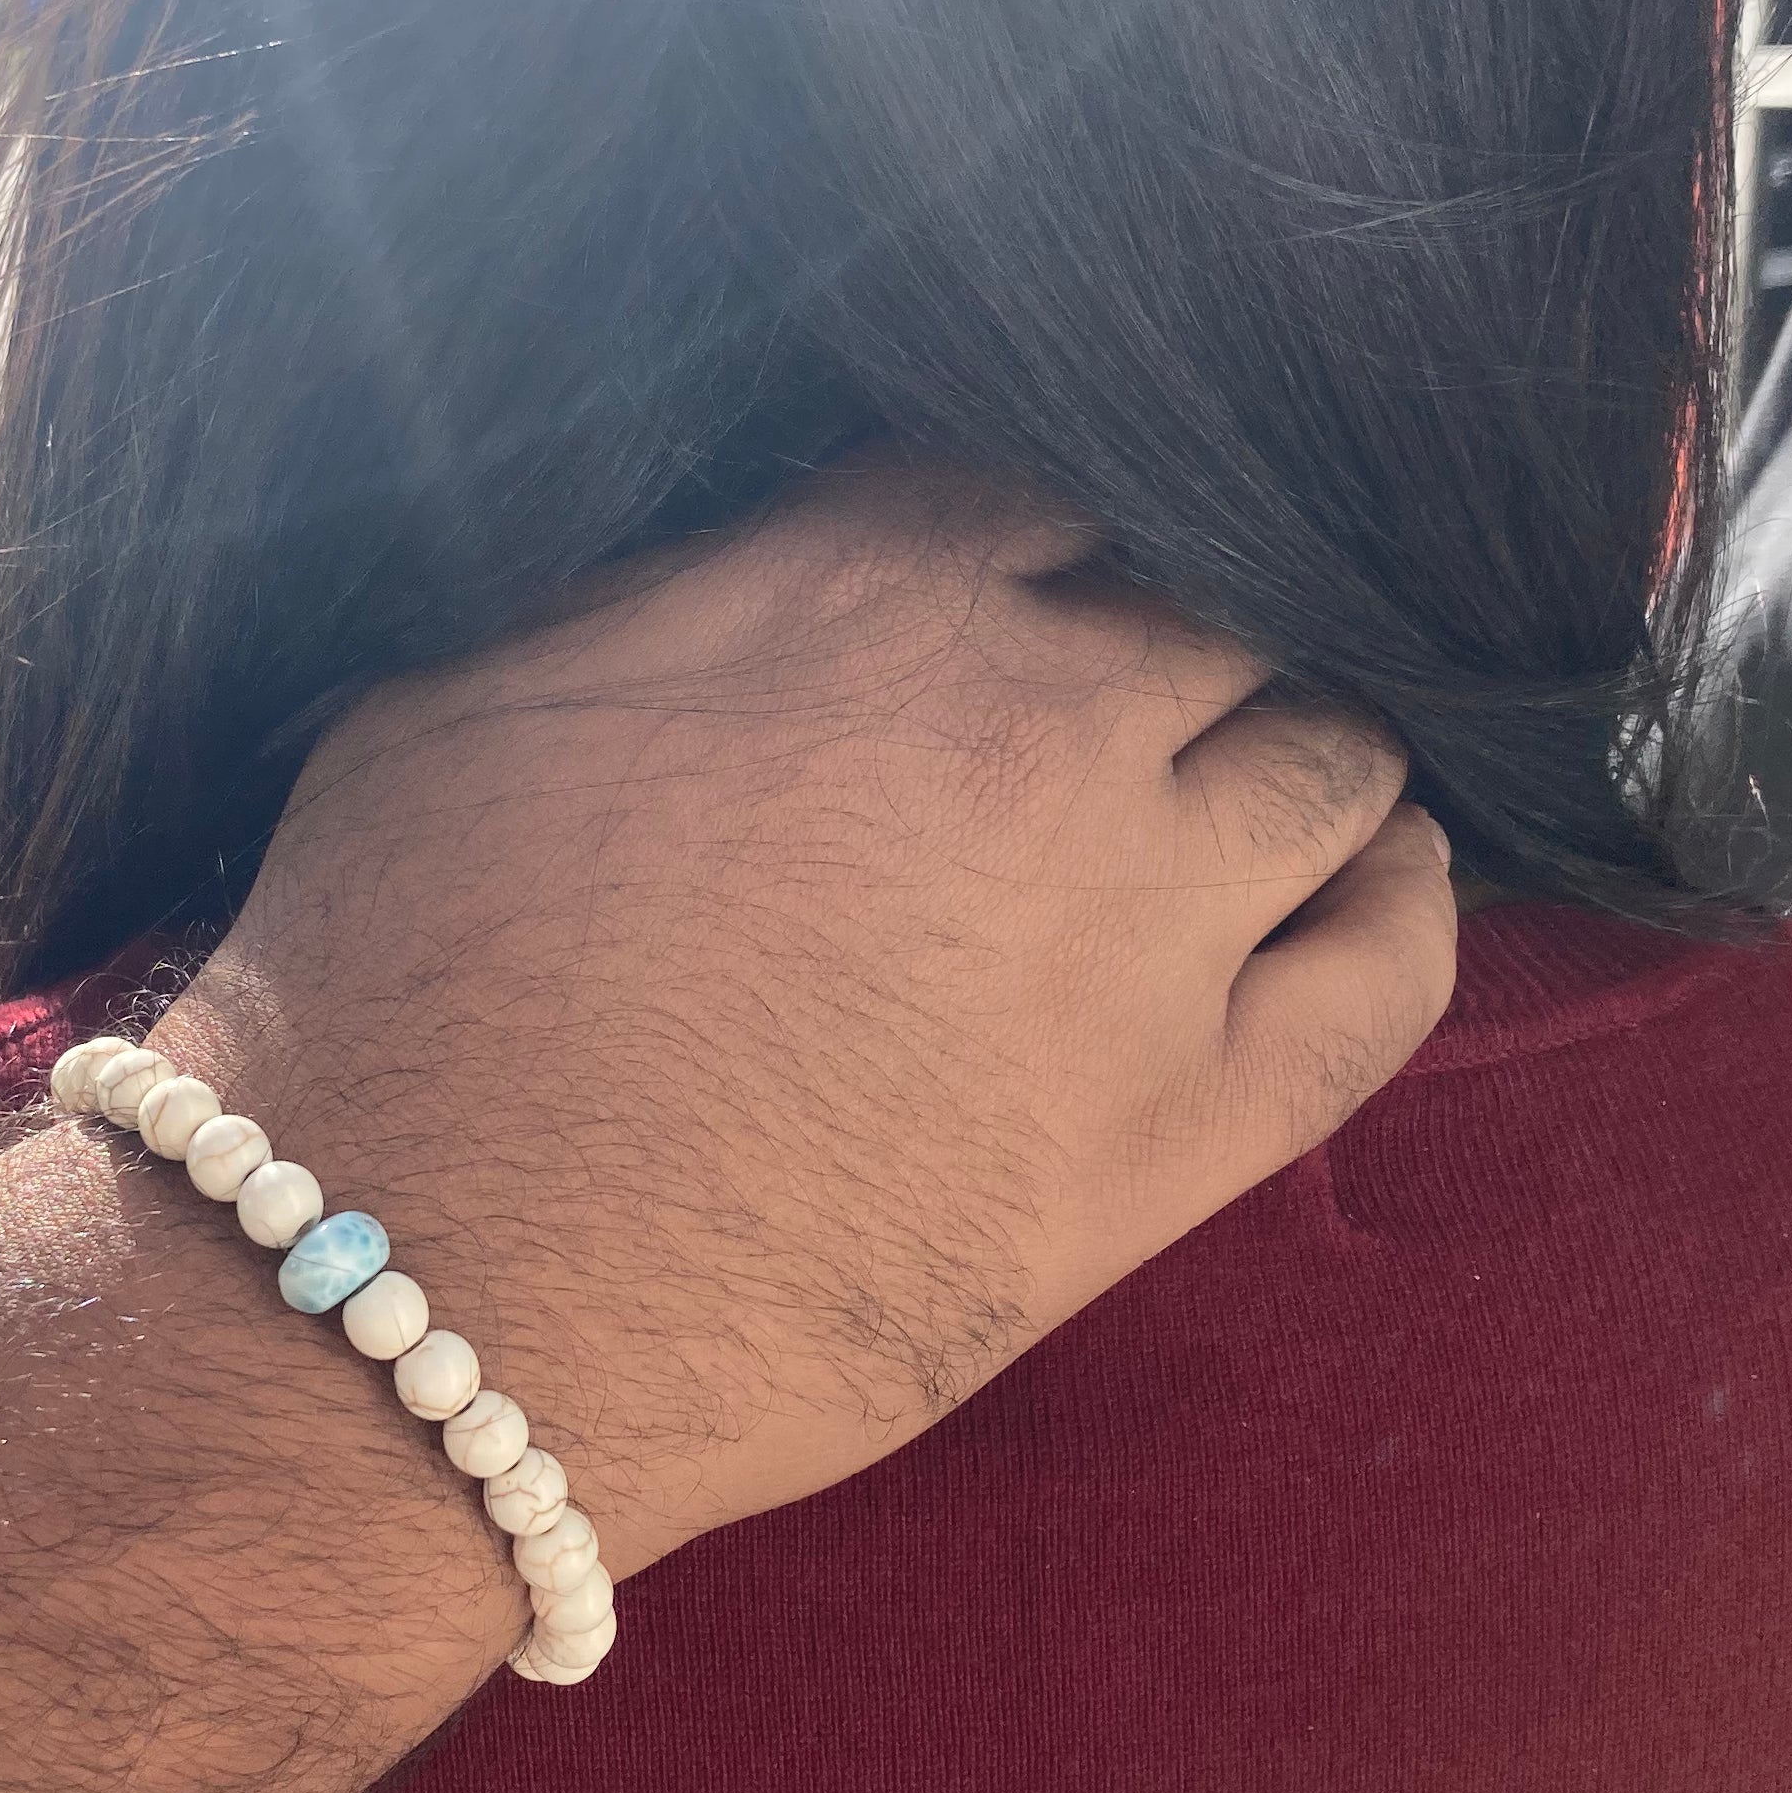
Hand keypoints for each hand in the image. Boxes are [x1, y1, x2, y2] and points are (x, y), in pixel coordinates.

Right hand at [147, 460, 1454, 1578]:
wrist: (419, 1290)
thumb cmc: (388, 998)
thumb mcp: (467, 701)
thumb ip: (658, 610)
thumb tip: (735, 594)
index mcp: (862, 587)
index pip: (1045, 502)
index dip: (1037, 568)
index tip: (1017, 627)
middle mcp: (1039, 717)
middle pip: (1207, 622)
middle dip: (1161, 668)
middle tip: (1103, 751)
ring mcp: (1135, 922)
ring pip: (1329, 762)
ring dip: (1293, 767)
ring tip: (1251, 811)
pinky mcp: (1180, 1126)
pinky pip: (1392, 971)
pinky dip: (1402, 905)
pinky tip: (1373, 892)